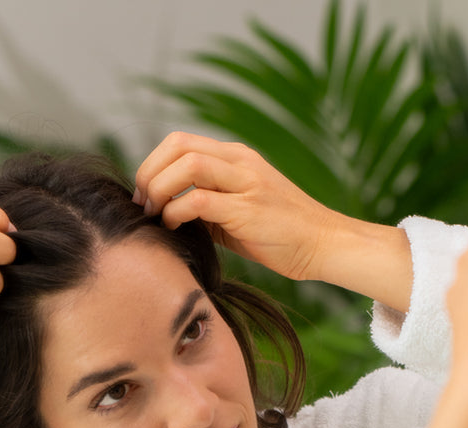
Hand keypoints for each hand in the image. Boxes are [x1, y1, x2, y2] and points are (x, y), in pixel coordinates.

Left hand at [133, 132, 340, 281]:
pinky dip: (176, 212)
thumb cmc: (280, 234)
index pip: (180, 142)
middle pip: (178, 145)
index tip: (144, 195)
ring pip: (187, 165)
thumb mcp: (237, 211)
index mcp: (236, 157)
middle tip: (143, 204)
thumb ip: (206, 204)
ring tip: (155, 213)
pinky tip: (174, 226)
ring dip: (159, 189)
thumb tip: (165, 212)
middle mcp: (240, 162)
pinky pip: (199, 200)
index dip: (152, 164)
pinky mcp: (249, 209)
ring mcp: (246, 182)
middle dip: (149, 173)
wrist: (325, 244)